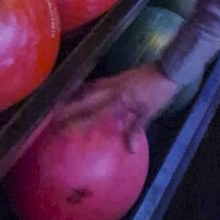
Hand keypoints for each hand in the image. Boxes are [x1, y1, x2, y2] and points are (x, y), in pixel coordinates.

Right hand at [54, 63, 178, 148]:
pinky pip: (94, 84)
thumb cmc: (159, 92)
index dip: (76, 123)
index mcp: (117, 100)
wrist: (168, 69)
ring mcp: (111, 81)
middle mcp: (110, 89)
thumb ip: (135, 130)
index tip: (62, 130)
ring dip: (72, 98)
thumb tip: (129, 150)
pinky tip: (80, 93)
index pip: (91, 114)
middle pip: (83, 100)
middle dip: (66, 110)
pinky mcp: (115, 77)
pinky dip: (84, 89)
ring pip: (86, 90)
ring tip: (58, 106)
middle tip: (52, 119)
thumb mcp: (148, 112)